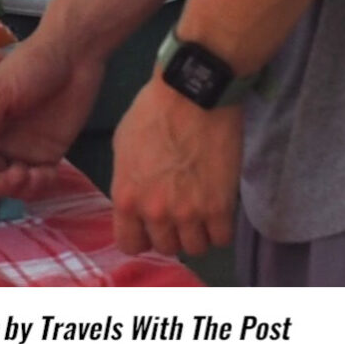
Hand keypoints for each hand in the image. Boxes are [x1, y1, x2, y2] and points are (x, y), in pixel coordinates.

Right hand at [0, 33, 104, 198]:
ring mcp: (21, 149)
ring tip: (35, 174)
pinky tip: (48, 173)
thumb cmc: (29, 65)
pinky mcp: (47, 154)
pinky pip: (37, 182)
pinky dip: (40, 186)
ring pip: (11, 187)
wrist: (74, 56)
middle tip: (18, 175)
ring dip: (20, 189)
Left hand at [108, 80, 242, 258]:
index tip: (148, 227)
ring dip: (196, 233)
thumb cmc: (152, 112)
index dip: (140, 237)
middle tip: (178, 213)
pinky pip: (221, 239)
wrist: (193, 95)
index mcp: (126, 197)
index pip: (130, 245)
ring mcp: (189, 213)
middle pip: (165, 247)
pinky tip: (217, 211)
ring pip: (194, 248)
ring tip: (199, 212)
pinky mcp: (220, 207)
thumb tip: (134, 203)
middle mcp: (156, 212)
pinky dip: (219, 229)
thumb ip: (128, 183)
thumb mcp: (123, 148)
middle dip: (170, 233)